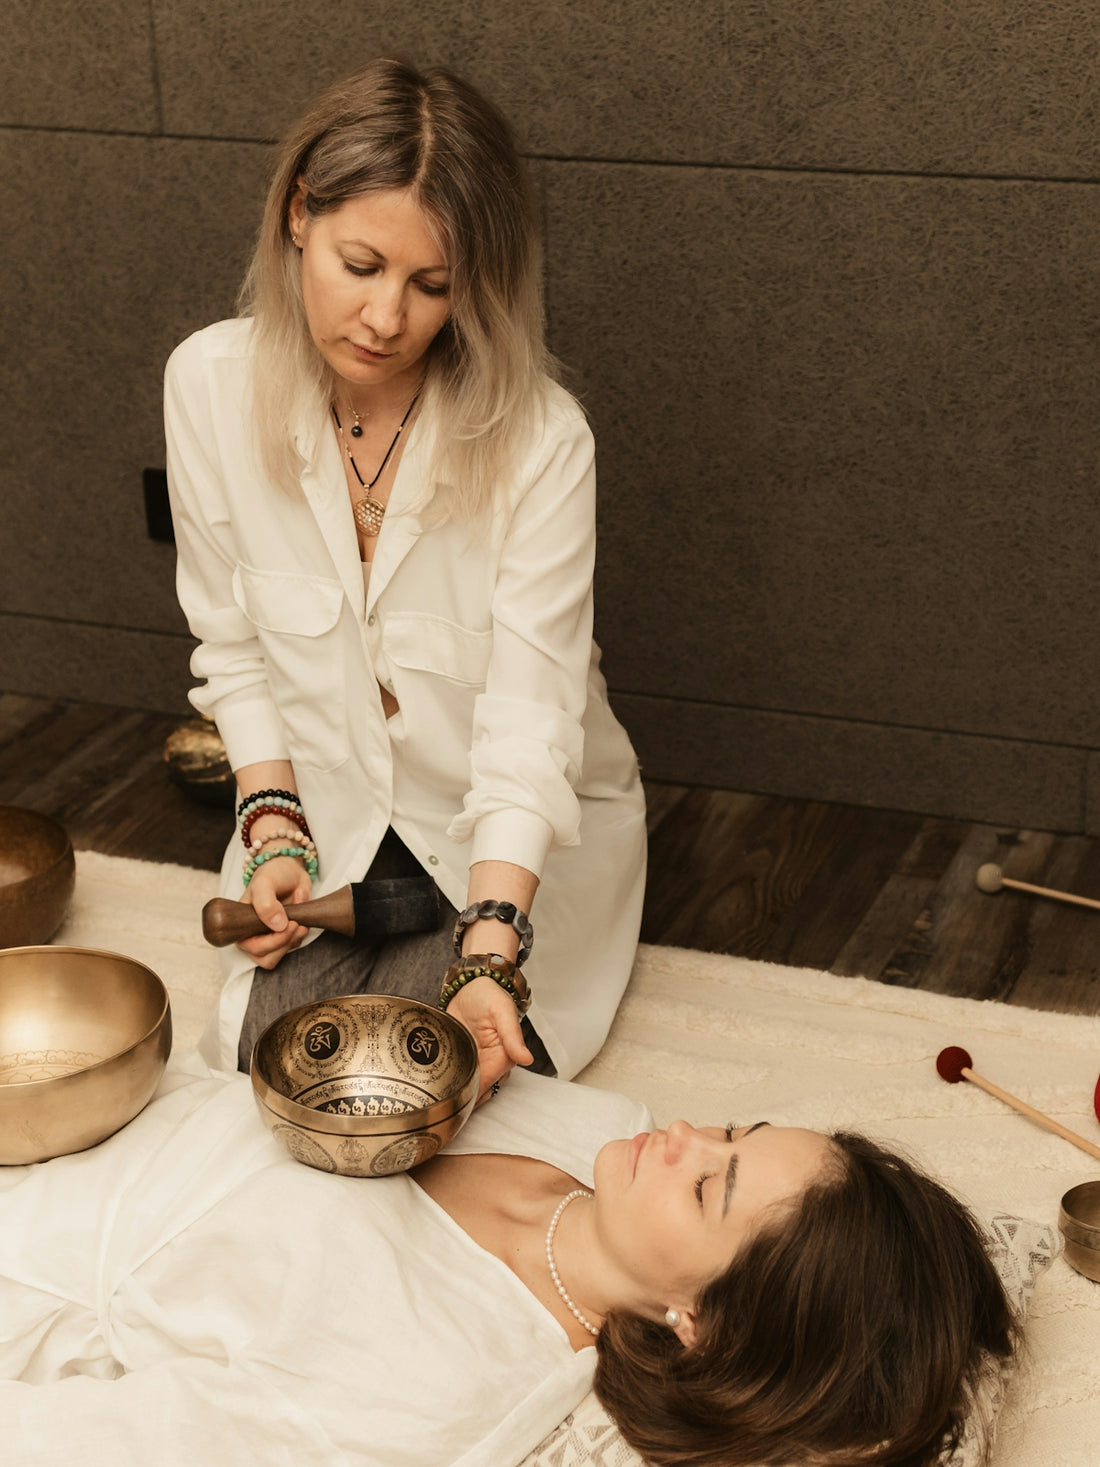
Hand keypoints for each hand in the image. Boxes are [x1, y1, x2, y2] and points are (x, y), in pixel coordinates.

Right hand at [237, 856, 312, 967]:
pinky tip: (301, 922)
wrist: (289, 870)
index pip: (252, 948)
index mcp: (240, 925)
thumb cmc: (272, 874)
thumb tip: (277, 926)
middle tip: (297, 925)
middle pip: (266, 958)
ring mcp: (267, 936)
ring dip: (292, 942)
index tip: (289, 925)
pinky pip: (290, 947)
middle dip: (284, 943)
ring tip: (301, 924)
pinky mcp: (282, 935)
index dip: (272, 942)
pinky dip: (298, 938)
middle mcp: (251, 934)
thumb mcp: (265, 883)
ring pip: (278, 956)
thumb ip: (266, 903)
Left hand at [444, 976, 532, 1100]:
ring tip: (434, 1101)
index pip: (487, 1084)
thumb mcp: (502, 1011)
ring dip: (453, 1095)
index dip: (472, 1096)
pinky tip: (433, 1089)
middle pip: (477, 1092)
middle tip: (440, 1106)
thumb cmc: (489, 995)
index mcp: (503, 1056)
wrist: (469, 986)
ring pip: (465, 1088)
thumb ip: (513, 1036)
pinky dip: (446, 1084)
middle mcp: (490, 1063)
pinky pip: (454, 1076)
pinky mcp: (460, 1059)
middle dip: (461, 1101)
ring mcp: (474, 1062)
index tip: (455, 1104)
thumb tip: (527, 1058)